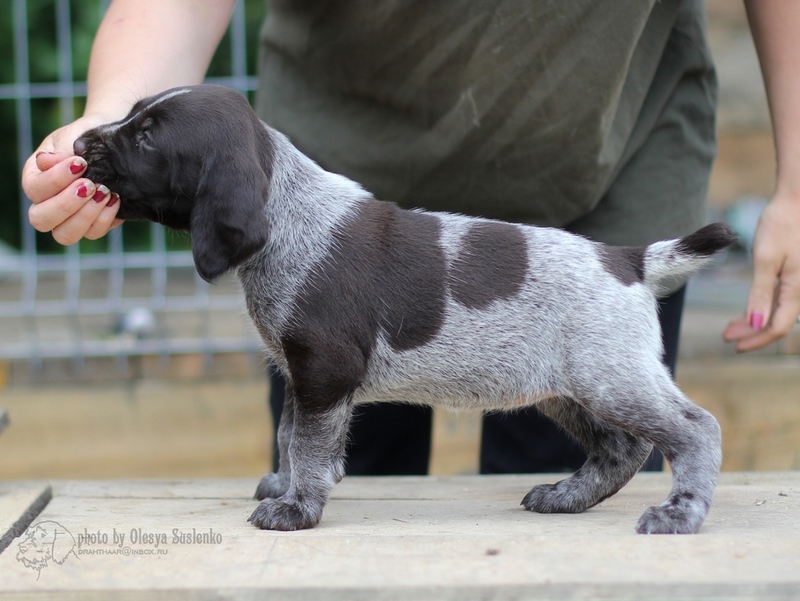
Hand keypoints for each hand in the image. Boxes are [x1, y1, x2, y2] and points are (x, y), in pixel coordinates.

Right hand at [22, 116, 121, 245]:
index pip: (34, 190)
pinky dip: (106, 219)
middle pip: (42, 220)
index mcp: (36, 178)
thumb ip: (59, 151)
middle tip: (90, 184)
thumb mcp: (72, 138)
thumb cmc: (88, 137)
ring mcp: (71, 218)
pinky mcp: (94, 224)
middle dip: (66, 204)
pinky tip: (116, 199)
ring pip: (66, 235)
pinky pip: (94, 233)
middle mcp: (48, 203)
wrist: (115, 142)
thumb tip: (44, 161)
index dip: (56, 180)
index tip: (80, 164)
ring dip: (86, 216)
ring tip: (105, 192)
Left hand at [723, 192, 799, 350]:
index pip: (778, 326)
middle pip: (778, 321)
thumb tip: (756, 324)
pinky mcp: (796, 275)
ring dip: (756, 321)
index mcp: (797, 288)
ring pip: (779, 311)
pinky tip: (748, 310)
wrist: (798, 200)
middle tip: (726, 337)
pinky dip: (763, 306)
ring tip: (731, 327)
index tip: (735, 346)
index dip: (757, 339)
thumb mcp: (765, 259)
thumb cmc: (782, 225)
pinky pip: (781, 298)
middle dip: (752, 332)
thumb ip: (761, 293)